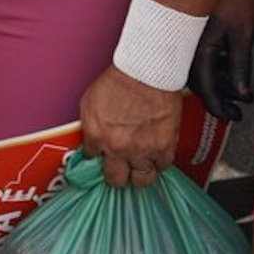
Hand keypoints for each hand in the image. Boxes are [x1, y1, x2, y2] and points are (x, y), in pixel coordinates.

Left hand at [79, 64, 180, 187]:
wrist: (145, 74)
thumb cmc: (118, 82)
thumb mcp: (89, 103)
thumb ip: (91, 127)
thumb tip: (92, 141)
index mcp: (97, 136)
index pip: (92, 160)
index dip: (97, 159)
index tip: (101, 158)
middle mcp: (119, 148)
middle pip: (116, 179)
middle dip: (116, 176)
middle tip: (118, 171)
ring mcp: (143, 150)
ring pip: (142, 179)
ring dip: (139, 174)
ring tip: (138, 169)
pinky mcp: (164, 147)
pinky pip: (162, 167)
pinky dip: (159, 163)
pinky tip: (154, 156)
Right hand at [191, 0, 253, 121]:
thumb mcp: (243, 34)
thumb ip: (240, 66)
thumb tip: (242, 95)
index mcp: (197, 48)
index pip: (204, 88)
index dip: (219, 107)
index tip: (234, 117)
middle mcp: (184, 45)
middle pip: (197, 82)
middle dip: (218, 99)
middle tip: (237, 112)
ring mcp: (185, 37)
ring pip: (197, 70)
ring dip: (217, 83)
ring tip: (237, 91)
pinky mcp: (190, 30)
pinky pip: (197, 56)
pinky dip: (213, 67)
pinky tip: (228, 67)